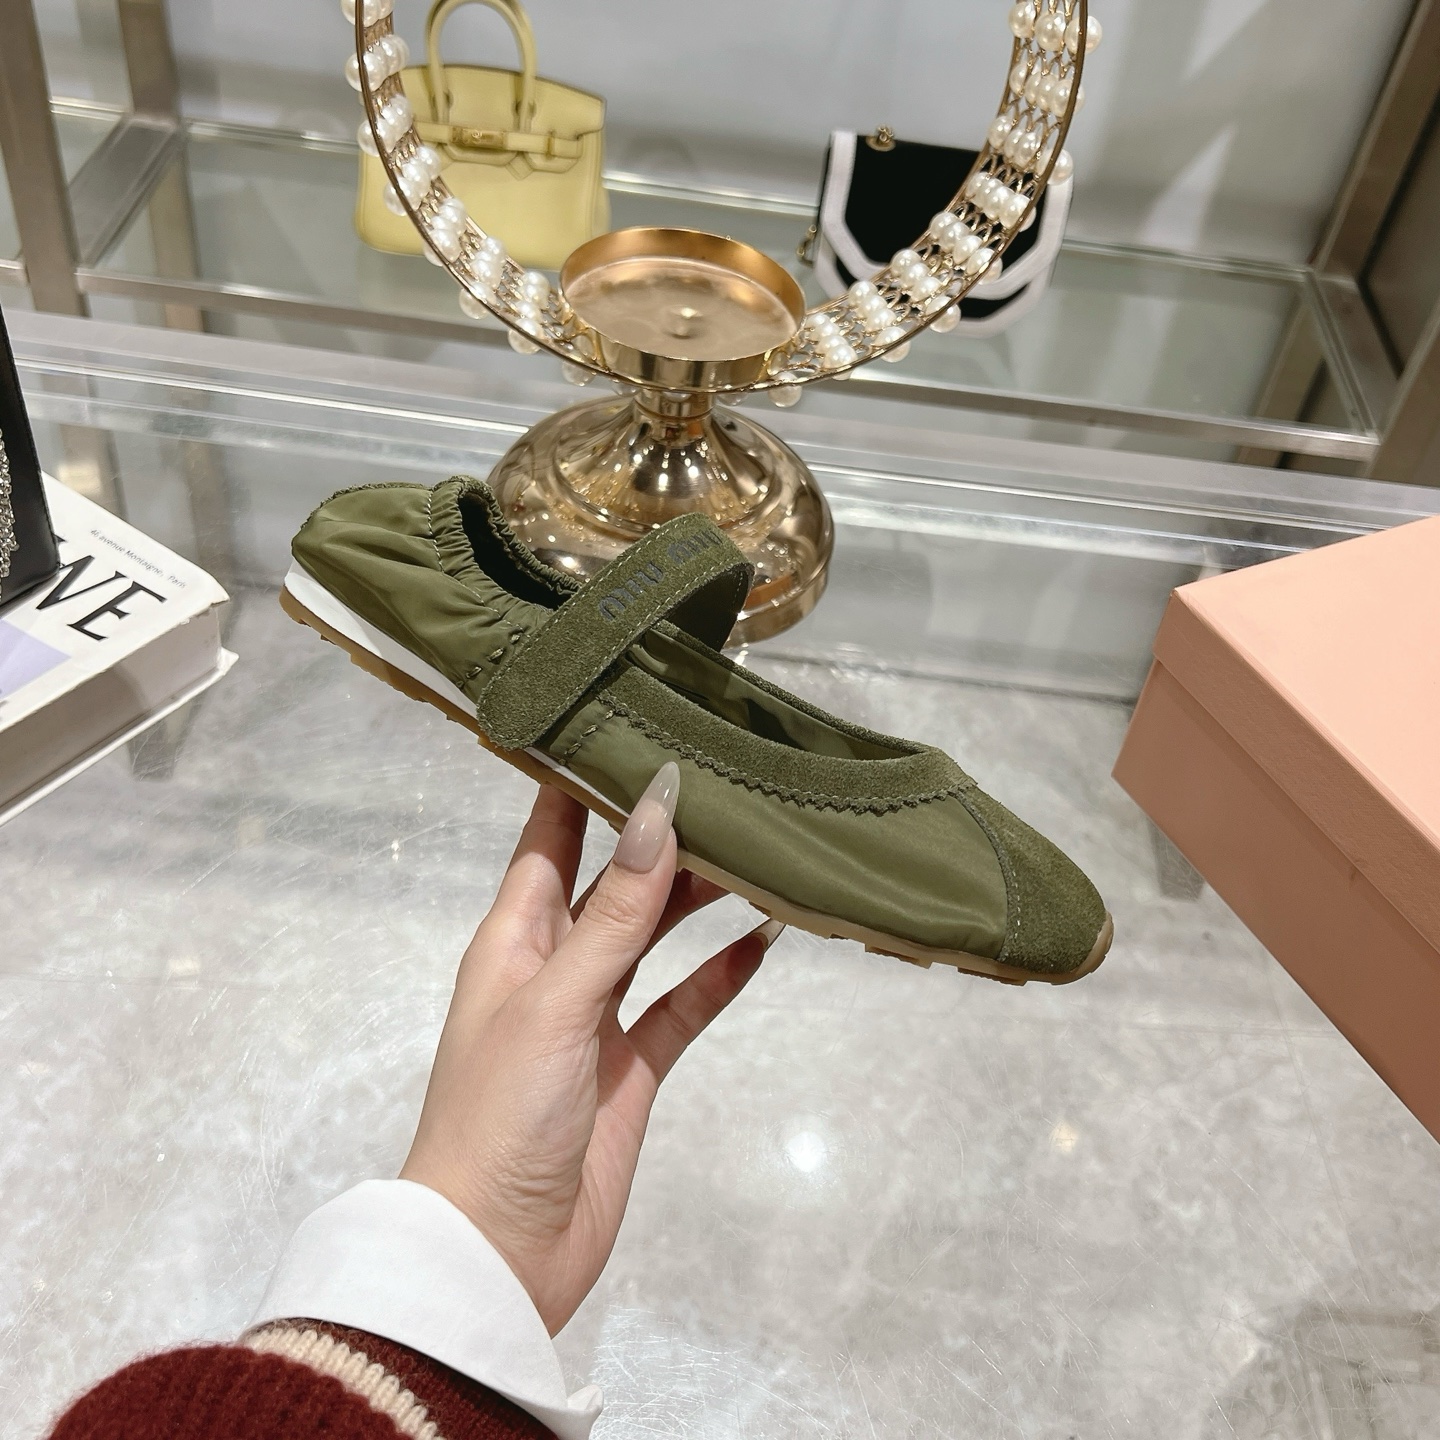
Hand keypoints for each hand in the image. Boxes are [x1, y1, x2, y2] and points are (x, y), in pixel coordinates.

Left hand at [400, 764, 779, 1333]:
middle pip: (615, 878)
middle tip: (725, 779)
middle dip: (661, 832)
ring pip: (655, 936)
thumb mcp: (557, 1001)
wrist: (497, 1256)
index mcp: (514, 937)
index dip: (582, 779)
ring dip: (698, 896)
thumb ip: (616, 911)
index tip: (630, 720)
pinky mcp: (634, 1068)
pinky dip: (721, 975)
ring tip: (755, 847)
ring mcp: (597, 1017)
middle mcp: (556, 965)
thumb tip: (657, 806)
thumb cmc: (499, 1116)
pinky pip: (684, 1006)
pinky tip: (764, 941)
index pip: (548, 833)